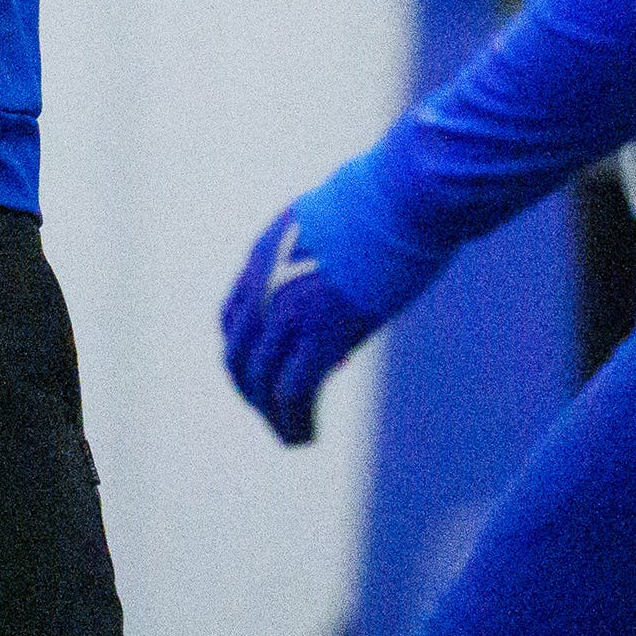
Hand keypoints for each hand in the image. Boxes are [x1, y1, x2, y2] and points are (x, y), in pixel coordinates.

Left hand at [224, 144, 459, 445]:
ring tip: (293, 437)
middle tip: (275, 415)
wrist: (401, 198)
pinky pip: (293, 392)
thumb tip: (334, 317)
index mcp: (263, 256)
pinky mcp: (320, 334)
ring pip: (262, 383)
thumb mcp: (333, 232)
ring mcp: (288, 311)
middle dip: (253, 392)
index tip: (264, 374)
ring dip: (275, 417)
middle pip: (240, 357)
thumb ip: (320, 270)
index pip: (234, 318)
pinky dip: (295, 421)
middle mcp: (264, 286)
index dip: (246, 354)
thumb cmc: (385, 208)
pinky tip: (306, 437)